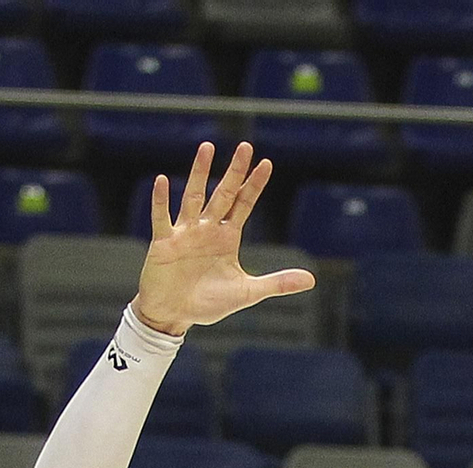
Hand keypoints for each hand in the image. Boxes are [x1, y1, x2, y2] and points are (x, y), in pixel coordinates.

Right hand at [134, 142, 314, 337]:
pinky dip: (161, 200)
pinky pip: (162, 218)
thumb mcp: (247, 293)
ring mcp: (185, 232)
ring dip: (200, 173)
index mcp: (227, 237)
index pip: (244, 204)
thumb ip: (277, 283)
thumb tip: (311, 279)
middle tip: (245, 147)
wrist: (174, 314)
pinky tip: (162, 181)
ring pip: (194, 197)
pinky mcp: (164, 242)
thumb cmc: (208, 303)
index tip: (266, 164)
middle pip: (223, 194)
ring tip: (207, 148)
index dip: (254, 185)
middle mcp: (207, 228)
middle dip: (234, 172)